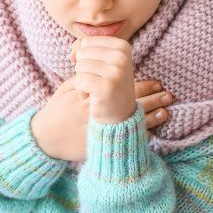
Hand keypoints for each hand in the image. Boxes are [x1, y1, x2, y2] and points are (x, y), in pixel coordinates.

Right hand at [29, 64, 175, 162]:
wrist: (45, 139)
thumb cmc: (56, 111)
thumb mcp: (67, 89)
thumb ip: (86, 79)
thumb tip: (104, 68)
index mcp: (92, 97)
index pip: (122, 88)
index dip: (141, 85)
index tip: (156, 83)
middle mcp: (99, 113)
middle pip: (131, 103)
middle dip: (151, 99)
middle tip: (168, 94)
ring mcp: (100, 130)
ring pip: (131, 122)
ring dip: (150, 116)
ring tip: (166, 111)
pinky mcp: (100, 144)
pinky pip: (124, 139)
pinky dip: (139, 135)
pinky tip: (152, 132)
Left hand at [71, 35, 138, 124]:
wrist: (120, 115)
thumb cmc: (106, 85)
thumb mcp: (101, 61)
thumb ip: (85, 48)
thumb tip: (72, 56)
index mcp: (122, 46)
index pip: (86, 42)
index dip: (85, 58)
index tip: (100, 71)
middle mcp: (121, 57)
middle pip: (82, 53)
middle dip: (84, 70)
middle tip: (99, 82)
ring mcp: (116, 72)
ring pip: (79, 67)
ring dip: (83, 82)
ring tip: (97, 90)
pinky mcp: (106, 87)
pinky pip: (79, 82)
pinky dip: (81, 92)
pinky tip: (94, 98)